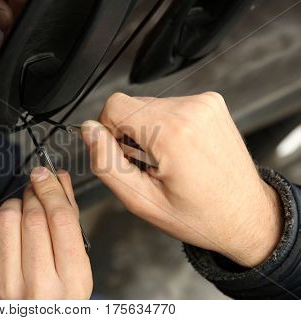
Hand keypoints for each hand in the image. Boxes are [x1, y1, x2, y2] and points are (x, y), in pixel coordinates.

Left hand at [0, 167, 91, 298]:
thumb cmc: (54, 299)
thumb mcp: (76, 269)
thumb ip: (70, 223)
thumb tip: (60, 180)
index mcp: (70, 280)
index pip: (61, 219)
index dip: (52, 189)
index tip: (46, 176)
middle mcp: (38, 284)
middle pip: (33, 216)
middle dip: (35, 193)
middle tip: (36, 192)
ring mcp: (4, 283)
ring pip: (6, 217)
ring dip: (15, 204)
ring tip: (20, 213)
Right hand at [82, 92, 281, 266]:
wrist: (245, 215)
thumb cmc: (199, 215)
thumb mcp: (142, 201)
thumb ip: (107, 163)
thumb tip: (89, 131)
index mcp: (173, 133)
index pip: (114, 105)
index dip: (109, 131)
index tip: (123, 155)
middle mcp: (191, 110)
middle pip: (131, 104)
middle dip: (129, 133)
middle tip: (147, 164)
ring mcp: (205, 103)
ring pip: (149, 104)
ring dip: (148, 130)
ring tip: (165, 160)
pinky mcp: (211, 103)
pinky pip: (169, 105)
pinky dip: (166, 126)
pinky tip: (178, 150)